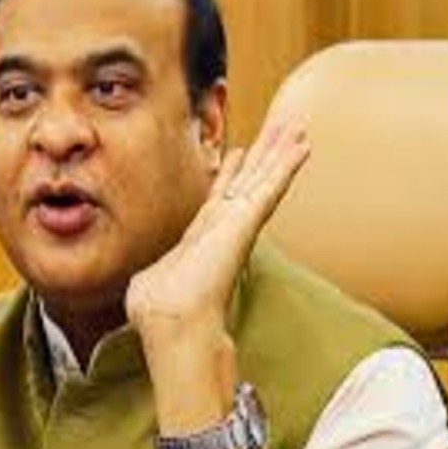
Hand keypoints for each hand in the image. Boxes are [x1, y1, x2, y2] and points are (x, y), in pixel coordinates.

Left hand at [126, 111, 310, 344]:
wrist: (171, 321)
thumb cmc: (157, 312)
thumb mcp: (149, 285)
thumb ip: (154, 277)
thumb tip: (146, 286)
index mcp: (201, 240)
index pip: (219, 199)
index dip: (230, 174)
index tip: (238, 152)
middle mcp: (223, 229)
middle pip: (248, 182)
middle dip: (263, 155)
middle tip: (280, 129)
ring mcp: (237, 225)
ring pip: (264, 180)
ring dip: (280, 153)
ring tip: (297, 127)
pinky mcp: (246, 223)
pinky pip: (270, 188)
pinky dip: (286, 165)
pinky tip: (302, 145)